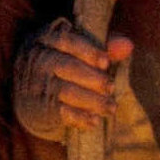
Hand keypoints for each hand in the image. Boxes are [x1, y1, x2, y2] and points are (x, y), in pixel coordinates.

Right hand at [12, 20, 131, 140]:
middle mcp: (36, 59)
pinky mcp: (37, 107)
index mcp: (46, 39)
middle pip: (66, 66)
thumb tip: (128, 46)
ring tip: (111, 107)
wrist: (31, 96)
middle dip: (92, 78)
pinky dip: (79, 118)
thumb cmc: (63, 66)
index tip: (106, 62)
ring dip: (91, 100)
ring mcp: (35, 84)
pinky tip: (94, 121)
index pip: (65, 40)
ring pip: (64, 91)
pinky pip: (59, 112)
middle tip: (111, 87)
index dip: (87, 51)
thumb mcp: (78, 51)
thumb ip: (103, 48)